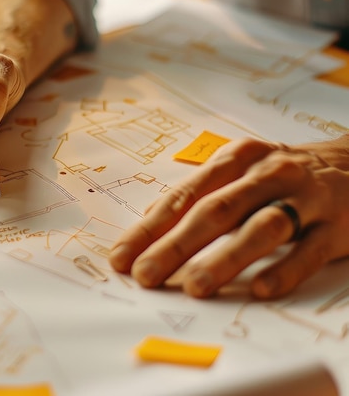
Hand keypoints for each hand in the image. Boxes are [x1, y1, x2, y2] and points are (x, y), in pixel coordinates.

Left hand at [108, 135, 348, 298]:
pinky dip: (284, 270)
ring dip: (225, 258)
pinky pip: (308, 251)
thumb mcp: (239, 171)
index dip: (150, 229)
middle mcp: (267, 174)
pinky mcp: (336, 226)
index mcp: (236, 160)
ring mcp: (303, 199)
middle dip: (176, 246)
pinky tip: (260, 290)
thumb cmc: (281, 174)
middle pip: (215, 211)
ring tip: (195, 286)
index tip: (122, 257)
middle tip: (146, 276)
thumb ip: (199, 192)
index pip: (184, 196)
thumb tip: (150, 220)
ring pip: (260, 229)